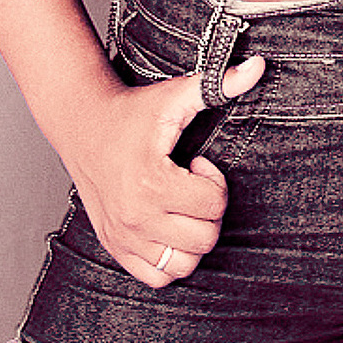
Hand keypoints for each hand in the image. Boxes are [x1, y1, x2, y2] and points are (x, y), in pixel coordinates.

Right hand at [67, 56, 264, 286]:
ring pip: (182, 266)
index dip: (214, 180)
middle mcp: (135, 217)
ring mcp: (123, 237)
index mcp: (151, 183)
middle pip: (204, 239)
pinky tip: (168, 226)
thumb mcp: (176, 96)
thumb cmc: (132, 112)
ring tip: (182, 208)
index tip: (197, 162)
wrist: (82, 125)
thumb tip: (259, 66)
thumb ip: (220, 83)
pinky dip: (170, 259)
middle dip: (209, 210)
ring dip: (192, 238)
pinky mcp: (115, 247)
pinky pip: (156, 276)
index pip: (213, 204)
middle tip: (192, 186)